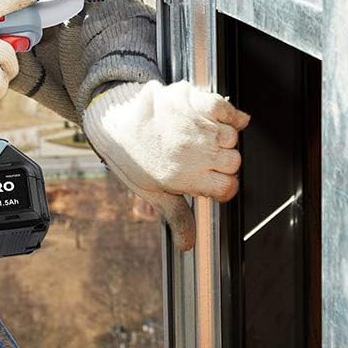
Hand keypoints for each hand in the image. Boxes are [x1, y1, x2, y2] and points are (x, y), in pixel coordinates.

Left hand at [82, 80, 249, 251]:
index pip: (227, 187)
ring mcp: (195, 125)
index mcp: (184, 177)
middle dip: (223, 163)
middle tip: (203, 159)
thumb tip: (188, 246)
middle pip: (234, 162)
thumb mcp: (152, 192)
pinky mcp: (192, 101)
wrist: (114, 124)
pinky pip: (224, 107)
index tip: (214, 182)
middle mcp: (194, 152)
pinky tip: (220, 118)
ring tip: (202, 138)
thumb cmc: (132, 159)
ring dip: (224, 138)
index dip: (224, 187)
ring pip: (231, 137)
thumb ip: (177, 216)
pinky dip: (228, 113)